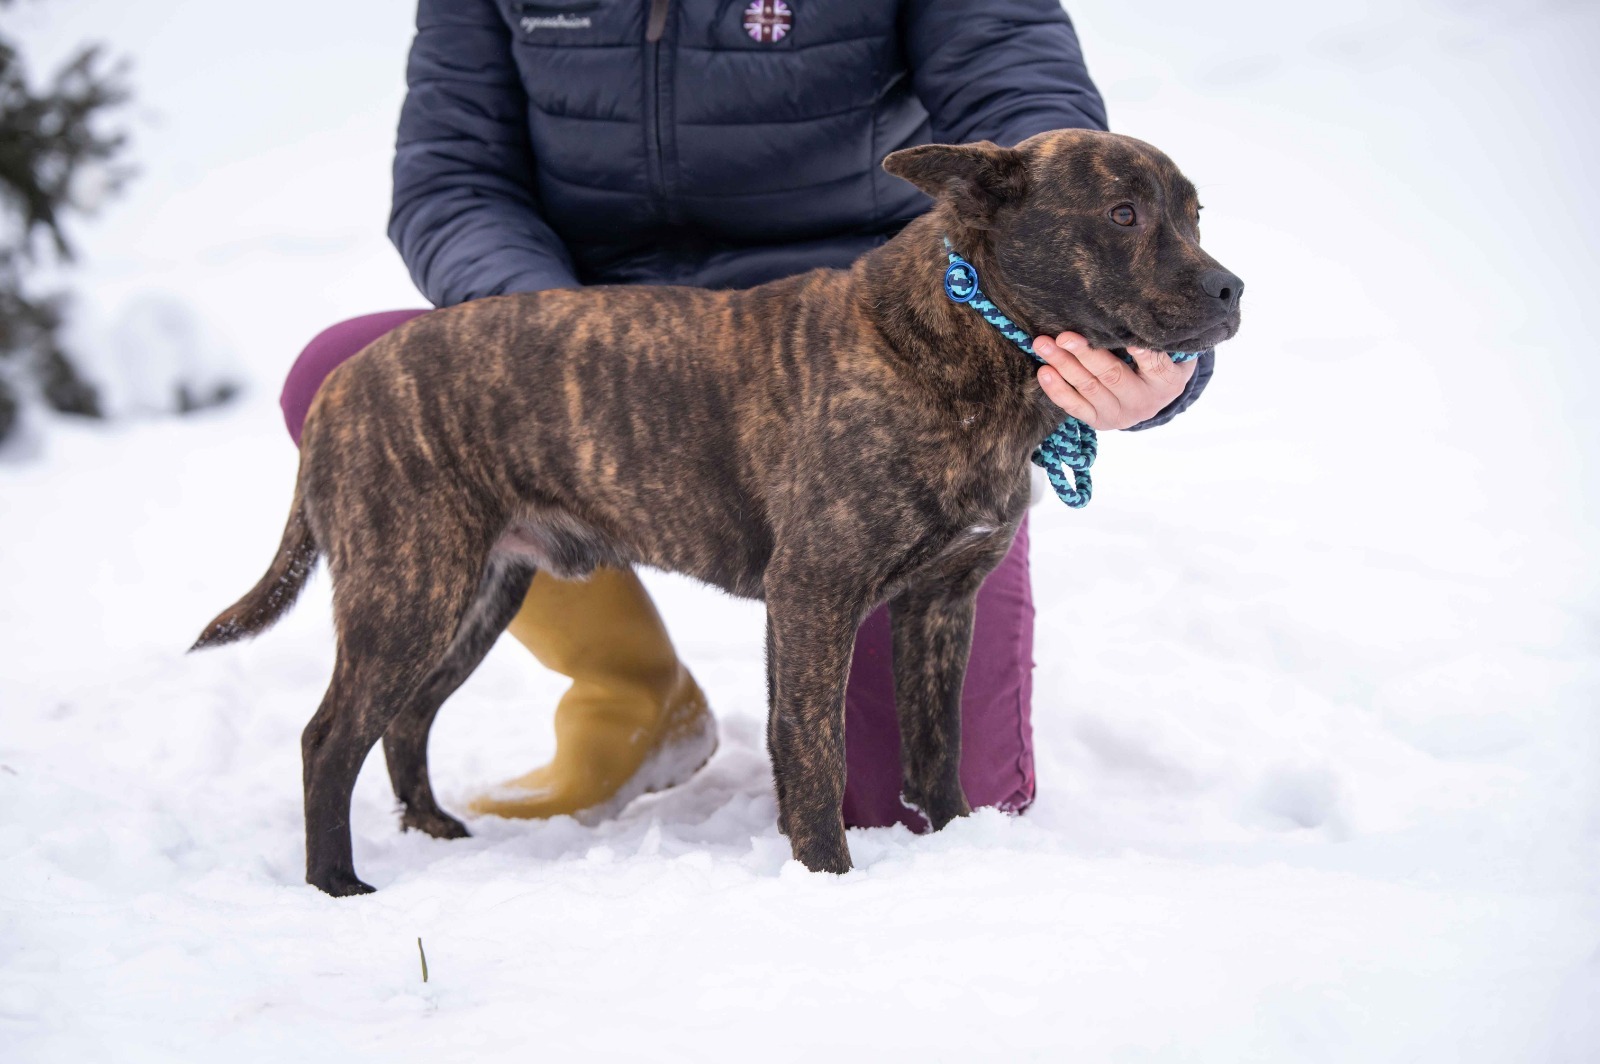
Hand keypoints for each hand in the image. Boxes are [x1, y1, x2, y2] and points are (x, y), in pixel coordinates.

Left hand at [1032, 331, 1194, 430]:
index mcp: (1167, 382)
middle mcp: (1143, 402)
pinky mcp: (1100, 422)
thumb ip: (1159, 339)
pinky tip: (1044, 372)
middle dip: (1085, 354)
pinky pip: (1074, 407)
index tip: (1129, 339)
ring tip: (1042, 345)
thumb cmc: (1160, 364)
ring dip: (1063, 365)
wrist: (1155, 399)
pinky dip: (1057, 390)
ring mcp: (1120, 415)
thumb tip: (1138, 313)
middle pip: (1111, 375)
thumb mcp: (1171, 353)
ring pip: (1088, 388)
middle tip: (1063, 336)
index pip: (1154, 364)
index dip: (1142, 352)